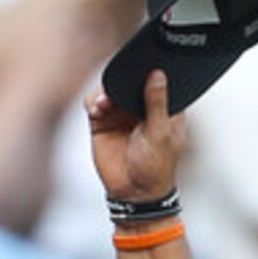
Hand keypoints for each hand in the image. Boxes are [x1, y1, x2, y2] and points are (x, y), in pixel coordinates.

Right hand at [86, 67, 187, 202]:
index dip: (149, 70)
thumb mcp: (160, 133)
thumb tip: (157, 75)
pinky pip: (94, 103)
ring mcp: (121, 113)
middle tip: (118, 83)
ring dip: (105, 91)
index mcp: (164, 106)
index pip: (156, 79)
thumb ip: (157, 103)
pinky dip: (93, 102)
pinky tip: (98, 109)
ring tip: (105, 103)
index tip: (142, 66)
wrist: (134, 192)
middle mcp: (140, 106)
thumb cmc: (156, 167)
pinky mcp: (102, 122)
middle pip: (129, 80)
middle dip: (122, 78)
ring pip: (110, 89)